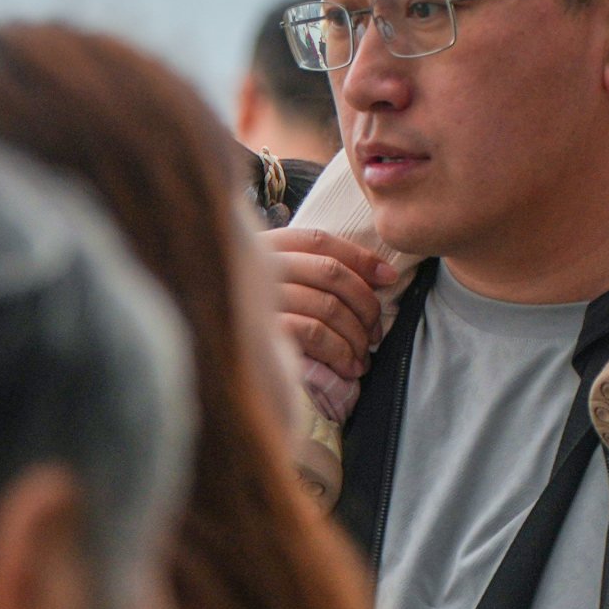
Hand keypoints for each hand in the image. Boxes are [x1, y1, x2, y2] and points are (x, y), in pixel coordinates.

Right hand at [269, 229, 395, 421]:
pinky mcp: (263, 331)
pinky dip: (340, 351)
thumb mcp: (283, 284)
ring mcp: (260, 298)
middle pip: (330, 272)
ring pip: (328, 306)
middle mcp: (260, 266)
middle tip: (375, 331)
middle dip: (364, 303)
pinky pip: (315, 333)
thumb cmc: (258, 320)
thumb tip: (385, 275)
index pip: (321, 241)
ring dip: (355, 335)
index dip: (360, 257)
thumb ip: (319, 271)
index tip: (389, 278)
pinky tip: (347, 367)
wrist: (218, 359)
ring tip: (362, 357)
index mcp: (266, 246)